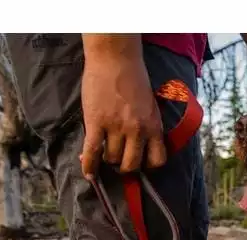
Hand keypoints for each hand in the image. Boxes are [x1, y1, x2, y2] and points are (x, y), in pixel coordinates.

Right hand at [79, 36, 165, 178]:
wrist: (115, 59)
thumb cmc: (134, 80)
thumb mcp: (151, 107)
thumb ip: (148, 127)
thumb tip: (140, 146)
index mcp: (154, 126)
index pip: (157, 160)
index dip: (148, 166)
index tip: (141, 163)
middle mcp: (138, 130)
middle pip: (132, 164)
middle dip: (125, 167)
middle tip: (119, 162)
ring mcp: (117, 127)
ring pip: (112, 158)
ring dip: (107, 159)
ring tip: (104, 153)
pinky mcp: (97, 122)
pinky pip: (92, 151)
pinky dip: (89, 165)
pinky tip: (89, 173)